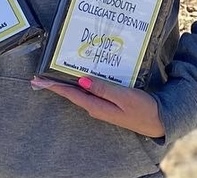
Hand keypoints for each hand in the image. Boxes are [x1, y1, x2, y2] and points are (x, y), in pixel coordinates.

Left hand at [31, 75, 164, 137]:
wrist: (158, 121)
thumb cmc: (143, 108)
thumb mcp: (124, 97)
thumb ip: (103, 89)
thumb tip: (82, 81)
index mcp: (97, 106)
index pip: (71, 94)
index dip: (54, 86)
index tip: (38, 80)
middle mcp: (95, 107)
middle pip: (71, 94)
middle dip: (54, 85)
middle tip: (38, 78)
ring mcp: (101, 106)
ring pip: (79, 93)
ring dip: (66, 84)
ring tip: (52, 75)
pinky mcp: (107, 104)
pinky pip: (89, 92)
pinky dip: (80, 84)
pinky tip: (78, 79)